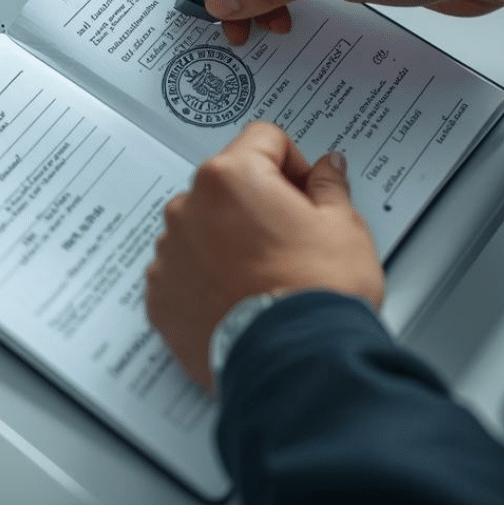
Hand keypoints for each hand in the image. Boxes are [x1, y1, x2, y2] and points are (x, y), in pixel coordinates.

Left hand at [145, 122, 383, 391]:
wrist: (295, 364)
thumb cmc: (317, 294)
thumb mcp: (343, 227)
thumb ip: (329, 186)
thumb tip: (327, 168)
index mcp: (231, 177)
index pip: (263, 139)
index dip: (294, 163)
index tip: (306, 192)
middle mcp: (189, 206)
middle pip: (228, 183)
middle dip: (257, 202)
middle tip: (291, 239)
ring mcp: (169, 251)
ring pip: (202, 225)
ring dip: (227, 239)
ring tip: (265, 276)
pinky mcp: (160, 294)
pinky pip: (184, 269)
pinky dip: (205, 277)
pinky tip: (239, 298)